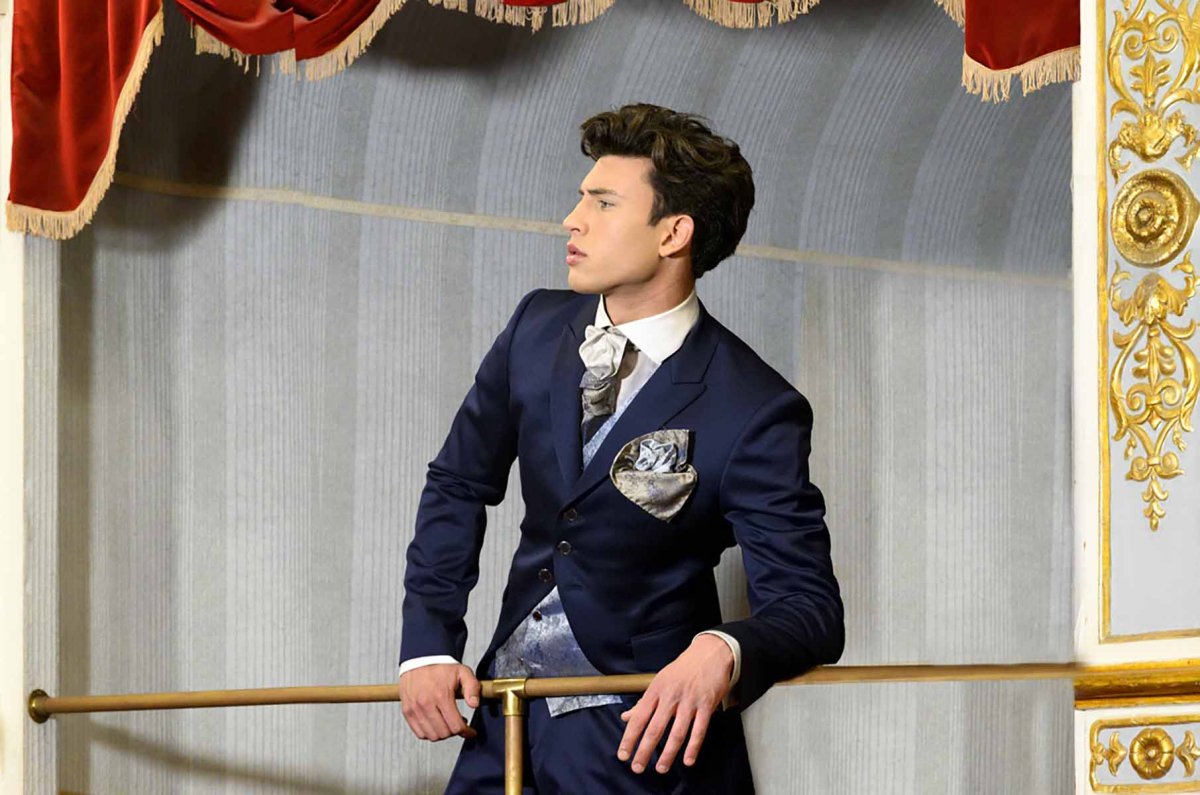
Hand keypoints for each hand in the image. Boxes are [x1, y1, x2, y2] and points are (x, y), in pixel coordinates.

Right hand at [398, 663, 480, 740]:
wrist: (420, 659)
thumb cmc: (442, 666)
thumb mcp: (463, 672)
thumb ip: (472, 687)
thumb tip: (474, 705)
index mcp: (441, 695)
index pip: (455, 725)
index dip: (466, 731)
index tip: (470, 731)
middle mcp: (426, 704)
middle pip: (444, 733)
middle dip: (455, 732)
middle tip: (459, 725)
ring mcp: (414, 709)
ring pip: (431, 736)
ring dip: (443, 734)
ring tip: (448, 725)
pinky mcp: (407, 711)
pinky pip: (419, 733)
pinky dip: (429, 734)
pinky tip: (436, 725)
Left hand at [617, 634, 733, 773]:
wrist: (709, 653)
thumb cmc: (682, 669)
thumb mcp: (659, 682)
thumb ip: (644, 702)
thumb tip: (626, 717)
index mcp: (656, 690)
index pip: (638, 718)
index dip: (630, 738)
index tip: (623, 754)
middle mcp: (670, 697)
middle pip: (654, 728)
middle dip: (645, 750)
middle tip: (638, 767)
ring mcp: (689, 701)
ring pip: (676, 732)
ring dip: (668, 754)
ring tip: (661, 768)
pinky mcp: (706, 705)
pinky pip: (699, 730)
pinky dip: (693, 747)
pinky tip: (688, 760)